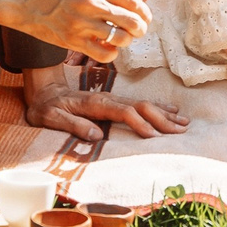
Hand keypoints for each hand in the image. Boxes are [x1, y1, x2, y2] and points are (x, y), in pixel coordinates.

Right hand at [4, 0, 151, 60]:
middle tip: (138, 31)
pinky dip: (112, 54)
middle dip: (140, 29)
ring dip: (125, 41)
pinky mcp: (72, 40)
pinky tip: (108, 49)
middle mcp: (91, 2)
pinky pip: (104, 54)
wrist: (24, 0)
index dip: (144, 13)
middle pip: (131, 21)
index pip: (133, 1)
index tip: (145, 19)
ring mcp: (81, 22)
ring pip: (121, 39)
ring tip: (121, 39)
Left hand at [24, 70, 187, 141]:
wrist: (42, 89)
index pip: (123, 112)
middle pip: (139, 107)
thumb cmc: (44, 107)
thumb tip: (97, 136)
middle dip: (161, 119)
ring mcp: (111, 98)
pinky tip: (170, 110)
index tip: (155, 137)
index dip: (140, 124)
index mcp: (93, 104)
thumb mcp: (49, 118)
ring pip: (142, 104)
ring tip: (184, 122)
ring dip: (164, 113)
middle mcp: (106, 99)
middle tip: (181, 131)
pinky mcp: (112, 101)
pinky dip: (157, 107)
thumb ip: (72, 125)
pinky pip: (138, 104)